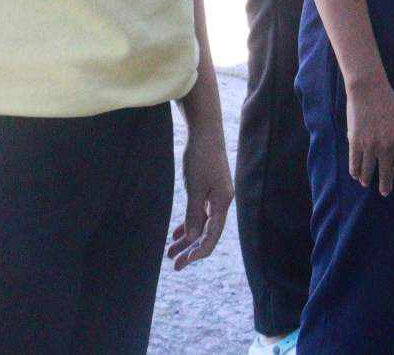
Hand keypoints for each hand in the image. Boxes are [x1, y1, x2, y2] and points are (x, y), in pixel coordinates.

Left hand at [167, 122, 231, 269]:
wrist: (205, 131)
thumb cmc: (201, 158)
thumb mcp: (195, 188)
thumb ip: (194, 214)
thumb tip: (192, 239)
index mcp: (222, 203)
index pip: (211, 236)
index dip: (197, 253)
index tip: (181, 263)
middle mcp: (222, 202)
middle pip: (207, 233)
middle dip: (191, 250)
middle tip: (173, 263)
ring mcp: (216, 195)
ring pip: (202, 224)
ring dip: (187, 238)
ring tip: (171, 251)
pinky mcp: (208, 188)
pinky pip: (199, 213)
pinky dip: (189, 224)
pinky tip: (177, 233)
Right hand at [344, 76, 393, 195]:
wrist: (369, 89)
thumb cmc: (387, 103)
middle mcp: (388, 146)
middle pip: (387, 175)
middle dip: (385, 187)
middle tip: (384, 192)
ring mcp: (370, 145)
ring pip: (368, 172)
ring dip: (366, 180)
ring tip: (365, 182)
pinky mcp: (355, 142)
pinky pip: (355, 164)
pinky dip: (355, 171)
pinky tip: (355, 174)